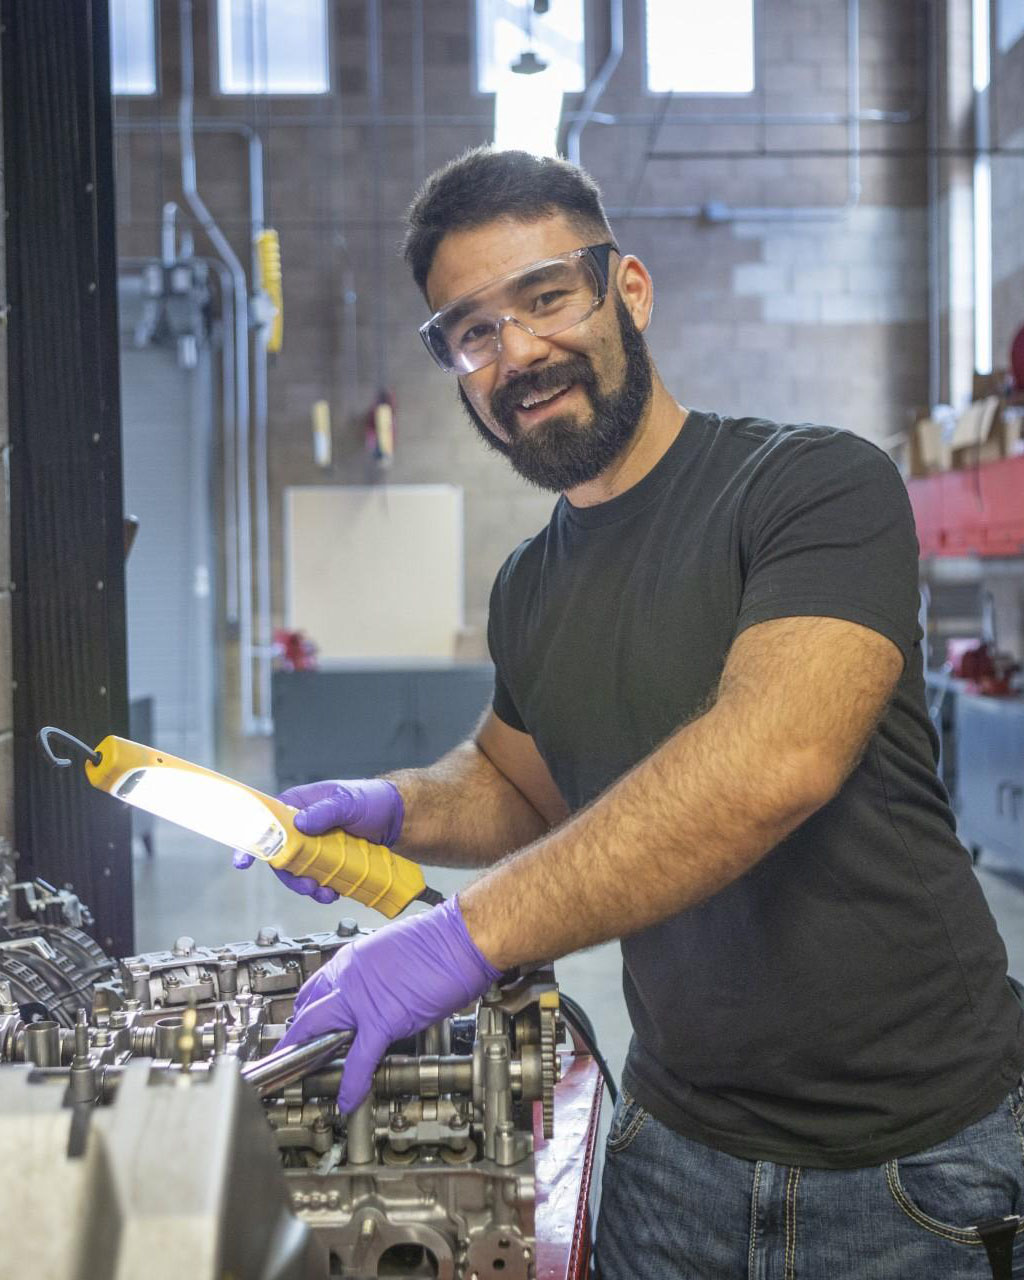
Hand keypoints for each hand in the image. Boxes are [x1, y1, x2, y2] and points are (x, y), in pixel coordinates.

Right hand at [232, 779, 404, 903]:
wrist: (400, 819)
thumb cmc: (374, 800)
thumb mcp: (349, 801)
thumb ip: (325, 811)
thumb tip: (301, 823)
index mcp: (299, 804)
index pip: (266, 819)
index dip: (251, 839)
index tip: (243, 861)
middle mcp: (303, 826)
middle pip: (280, 854)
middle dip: (290, 875)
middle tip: (307, 885)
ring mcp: (316, 845)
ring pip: (298, 871)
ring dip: (308, 886)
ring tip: (326, 892)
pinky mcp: (330, 861)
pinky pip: (317, 878)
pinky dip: (322, 889)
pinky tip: (335, 892)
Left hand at [275, 897, 500, 1111]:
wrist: (460, 940)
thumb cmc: (437, 942)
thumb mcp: (391, 952)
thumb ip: (374, 974)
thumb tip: (373, 993)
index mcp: (353, 959)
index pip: (315, 989)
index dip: (306, 1010)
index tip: (304, 1023)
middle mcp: (350, 976)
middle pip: (307, 1011)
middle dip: (296, 1035)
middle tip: (292, 1053)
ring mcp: (362, 999)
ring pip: (320, 1032)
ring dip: (310, 1055)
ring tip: (305, 1074)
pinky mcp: (382, 1021)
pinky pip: (359, 1059)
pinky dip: (351, 1083)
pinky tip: (348, 1098)